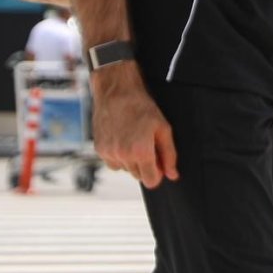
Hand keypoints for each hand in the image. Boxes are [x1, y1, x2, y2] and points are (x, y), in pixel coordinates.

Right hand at [90, 63, 178, 188]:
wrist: (116, 90)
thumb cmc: (141, 106)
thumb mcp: (163, 127)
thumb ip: (169, 154)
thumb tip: (172, 175)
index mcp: (141, 152)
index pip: (151, 181)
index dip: (157, 173)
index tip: (157, 161)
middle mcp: (123, 156)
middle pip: (138, 176)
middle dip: (144, 164)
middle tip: (146, 143)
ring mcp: (109, 153)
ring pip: (125, 169)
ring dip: (130, 160)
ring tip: (132, 137)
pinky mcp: (99, 149)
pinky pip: (112, 162)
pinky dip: (118, 155)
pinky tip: (121, 138)